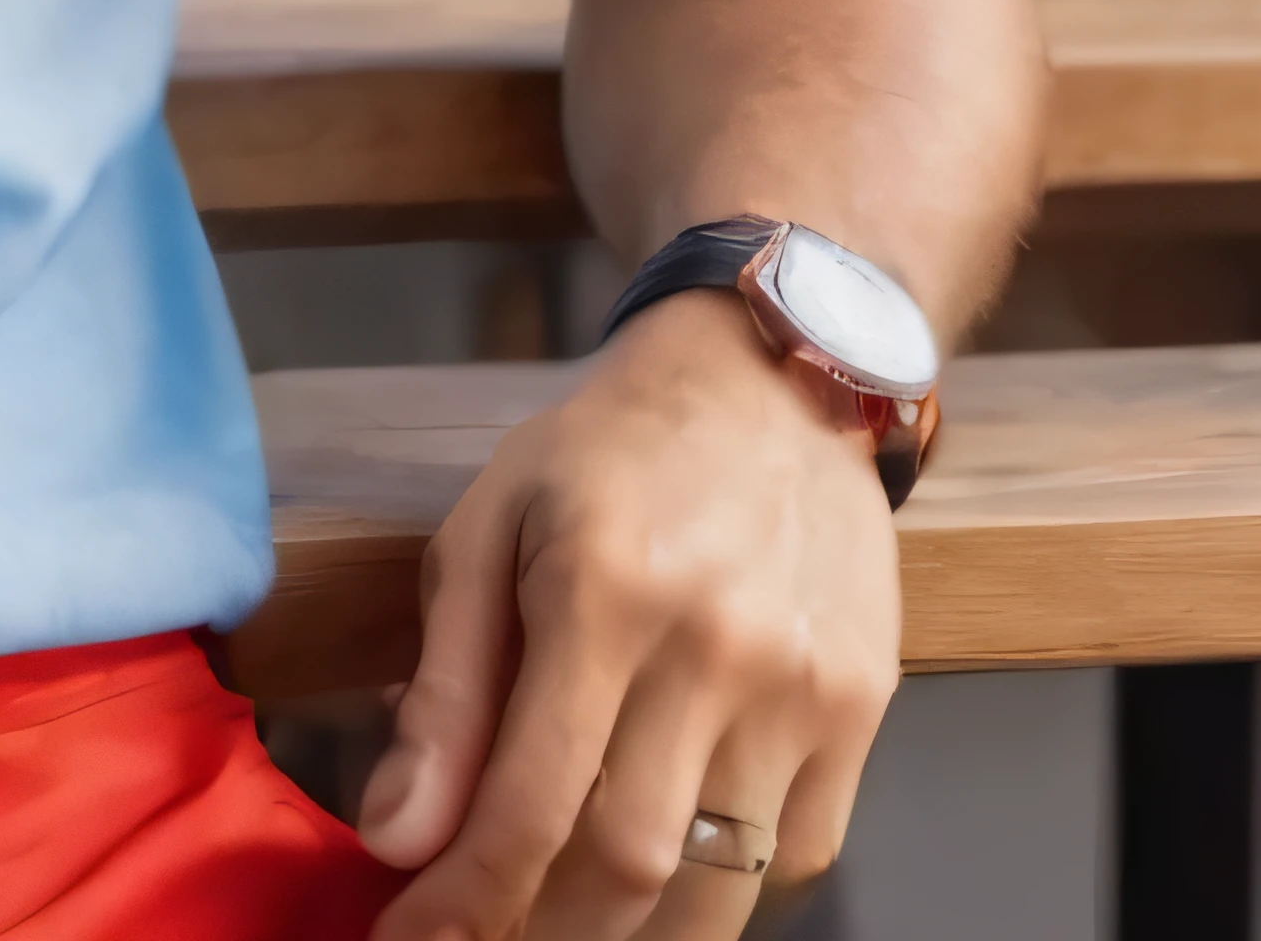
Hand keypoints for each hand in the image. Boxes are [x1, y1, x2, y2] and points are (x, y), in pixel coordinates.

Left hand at [355, 293, 898, 939]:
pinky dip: (725, 890)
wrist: (773, 377)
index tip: (411, 937)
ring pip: (719, 890)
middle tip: (482, 930)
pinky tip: (669, 857)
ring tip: (563, 915)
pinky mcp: (864, 708)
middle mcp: (716, 646)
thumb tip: (396, 834)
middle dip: (538, 931)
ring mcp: (803, 685)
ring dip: (630, 932)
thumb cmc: (610, 451)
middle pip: (628, 869)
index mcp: (604, 589)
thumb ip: (446, 686)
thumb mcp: (491, 524)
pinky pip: (796, 858)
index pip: (532, 805)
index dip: (465, 902)